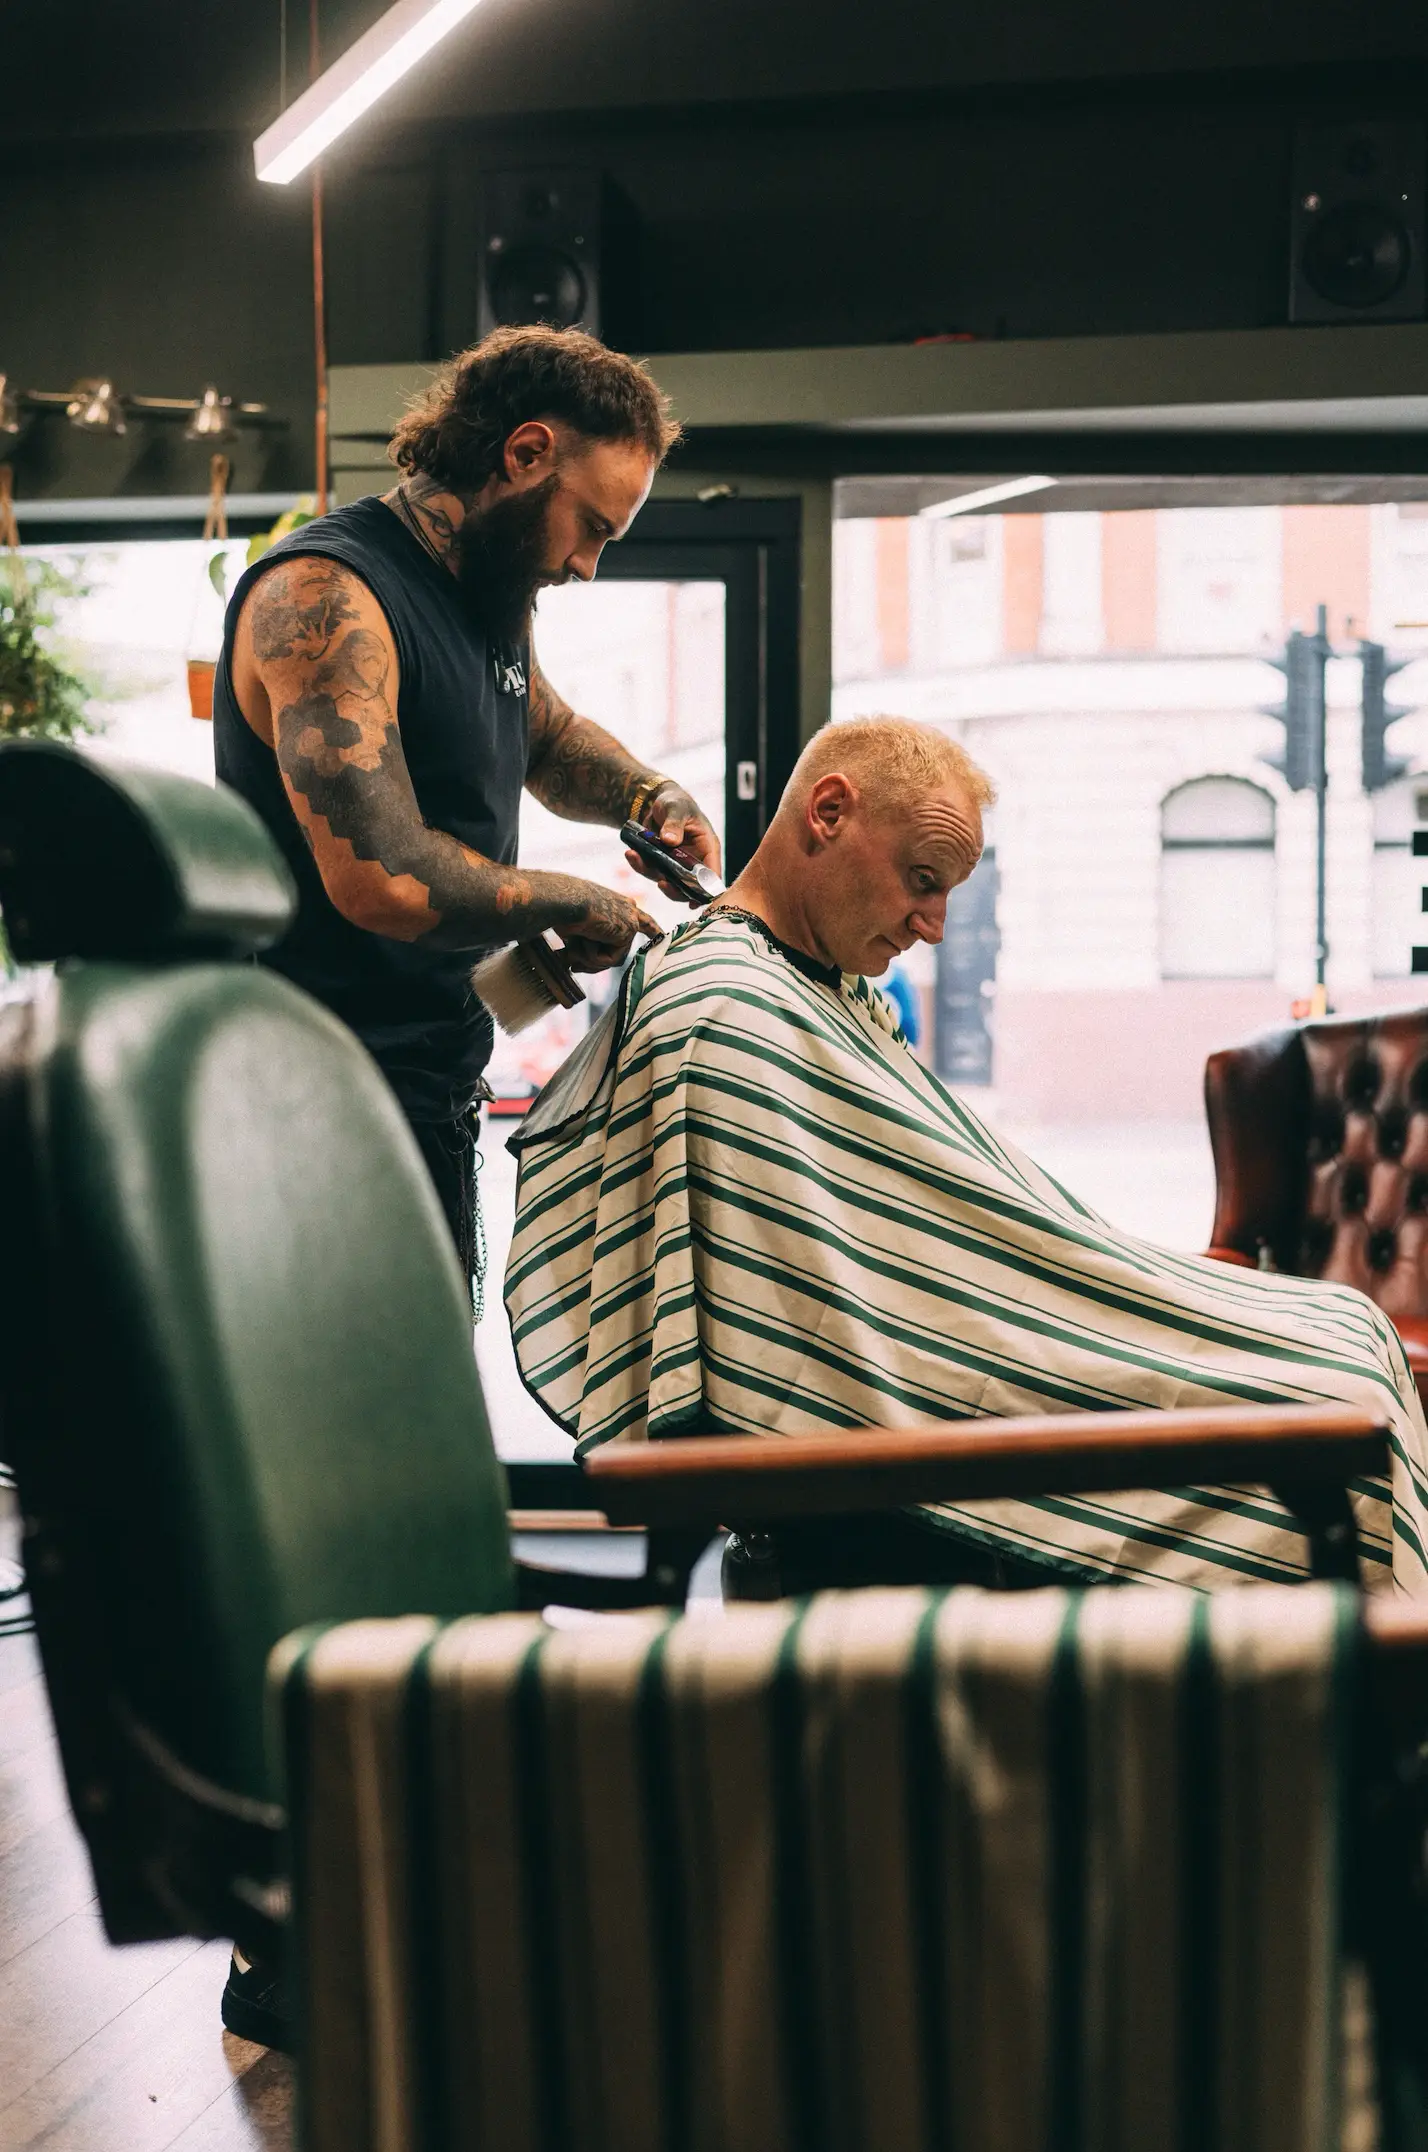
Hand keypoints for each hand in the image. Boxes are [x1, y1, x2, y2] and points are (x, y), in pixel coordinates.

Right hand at [558, 882, 661, 972]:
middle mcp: (629, 910)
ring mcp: (631, 920)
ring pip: (611, 958)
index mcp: (619, 904)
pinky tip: (584, 939)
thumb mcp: (578, 927)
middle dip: (594, 962)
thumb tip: (576, 964)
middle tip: (572, 963)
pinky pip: (610, 959)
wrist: (562, 900)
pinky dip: (592, 956)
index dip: (652, 930)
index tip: (662, 936)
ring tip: (573, 944)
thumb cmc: (562, 909)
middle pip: (618, 950)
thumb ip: (586, 943)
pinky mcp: (629, 930)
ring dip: (588, 958)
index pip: (642, 920)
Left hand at [625, 780, 722, 904]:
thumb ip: (674, 823)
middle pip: (689, 887)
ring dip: (650, 874)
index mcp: (707, 848)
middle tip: (662, 884)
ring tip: (635, 857)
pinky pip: (650, 870)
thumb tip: (669, 841)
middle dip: (675, 890)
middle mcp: (693, 861)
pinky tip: (630, 854)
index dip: (706, 891)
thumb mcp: (677, 808)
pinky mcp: (660, 863)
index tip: (695, 901)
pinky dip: (639, 865)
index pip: (712, 875)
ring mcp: (676, 865)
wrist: (657, 801)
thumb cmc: (676, 802)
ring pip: (666, 881)